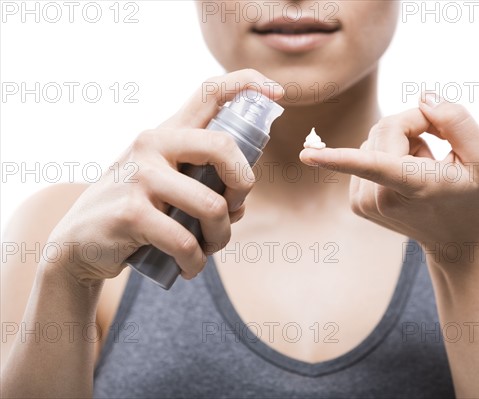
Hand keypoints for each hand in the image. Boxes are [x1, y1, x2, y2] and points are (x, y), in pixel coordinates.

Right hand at [48, 69, 283, 284]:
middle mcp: (152, 144)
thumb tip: (243, 197)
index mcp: (166, 132)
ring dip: (221, 237)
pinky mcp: (131, 213)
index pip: (210, 91)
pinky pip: (186, 242)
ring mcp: (139, 176)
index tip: (278, 94)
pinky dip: (196, 261)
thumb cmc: (136, 210)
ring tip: (208, 248)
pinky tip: (190, 267)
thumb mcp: (162, 180)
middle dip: (243, 186)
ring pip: (212, 206)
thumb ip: (199, 176)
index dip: (248, 83)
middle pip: (224, 148)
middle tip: (235, 210)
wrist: (78, 243)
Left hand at [299, 93, 478, 250]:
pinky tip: (408, 175)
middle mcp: (381, 198)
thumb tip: (422, 98)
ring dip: (402, 143)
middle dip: (414, 125)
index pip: (373, 166)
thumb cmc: (477, 196)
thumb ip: (457, 121)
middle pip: (384, 129)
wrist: (460, 240)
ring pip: (374, 140)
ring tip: (424, 169)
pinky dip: (389, 156)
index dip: (338, 157)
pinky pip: (366, 155)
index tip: (306, 155)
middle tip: (439, 146)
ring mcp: (365, 203)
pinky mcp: (357, 202)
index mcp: (412, 186)